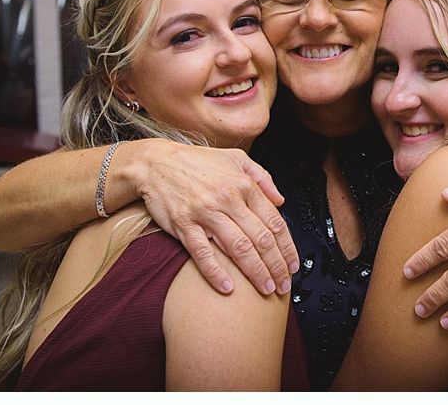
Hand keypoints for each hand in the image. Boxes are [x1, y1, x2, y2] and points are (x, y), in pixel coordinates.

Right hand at [131, 141, 299, 295]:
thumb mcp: (235, 159)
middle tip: (283, 284)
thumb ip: (262, 177)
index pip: (274, 221)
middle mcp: (227, 199)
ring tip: (266, 288)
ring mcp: (205, 212)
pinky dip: (216, 272)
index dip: (287, 247)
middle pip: (261, 238)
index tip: (292, 265)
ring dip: (255, 272)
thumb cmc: (196, 162)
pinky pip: (203, 253)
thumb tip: (281, 200)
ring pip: (238, 247)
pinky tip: (228, 288)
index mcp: (243, 185)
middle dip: (276, 266)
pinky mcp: (183, 224)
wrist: (155, 163)